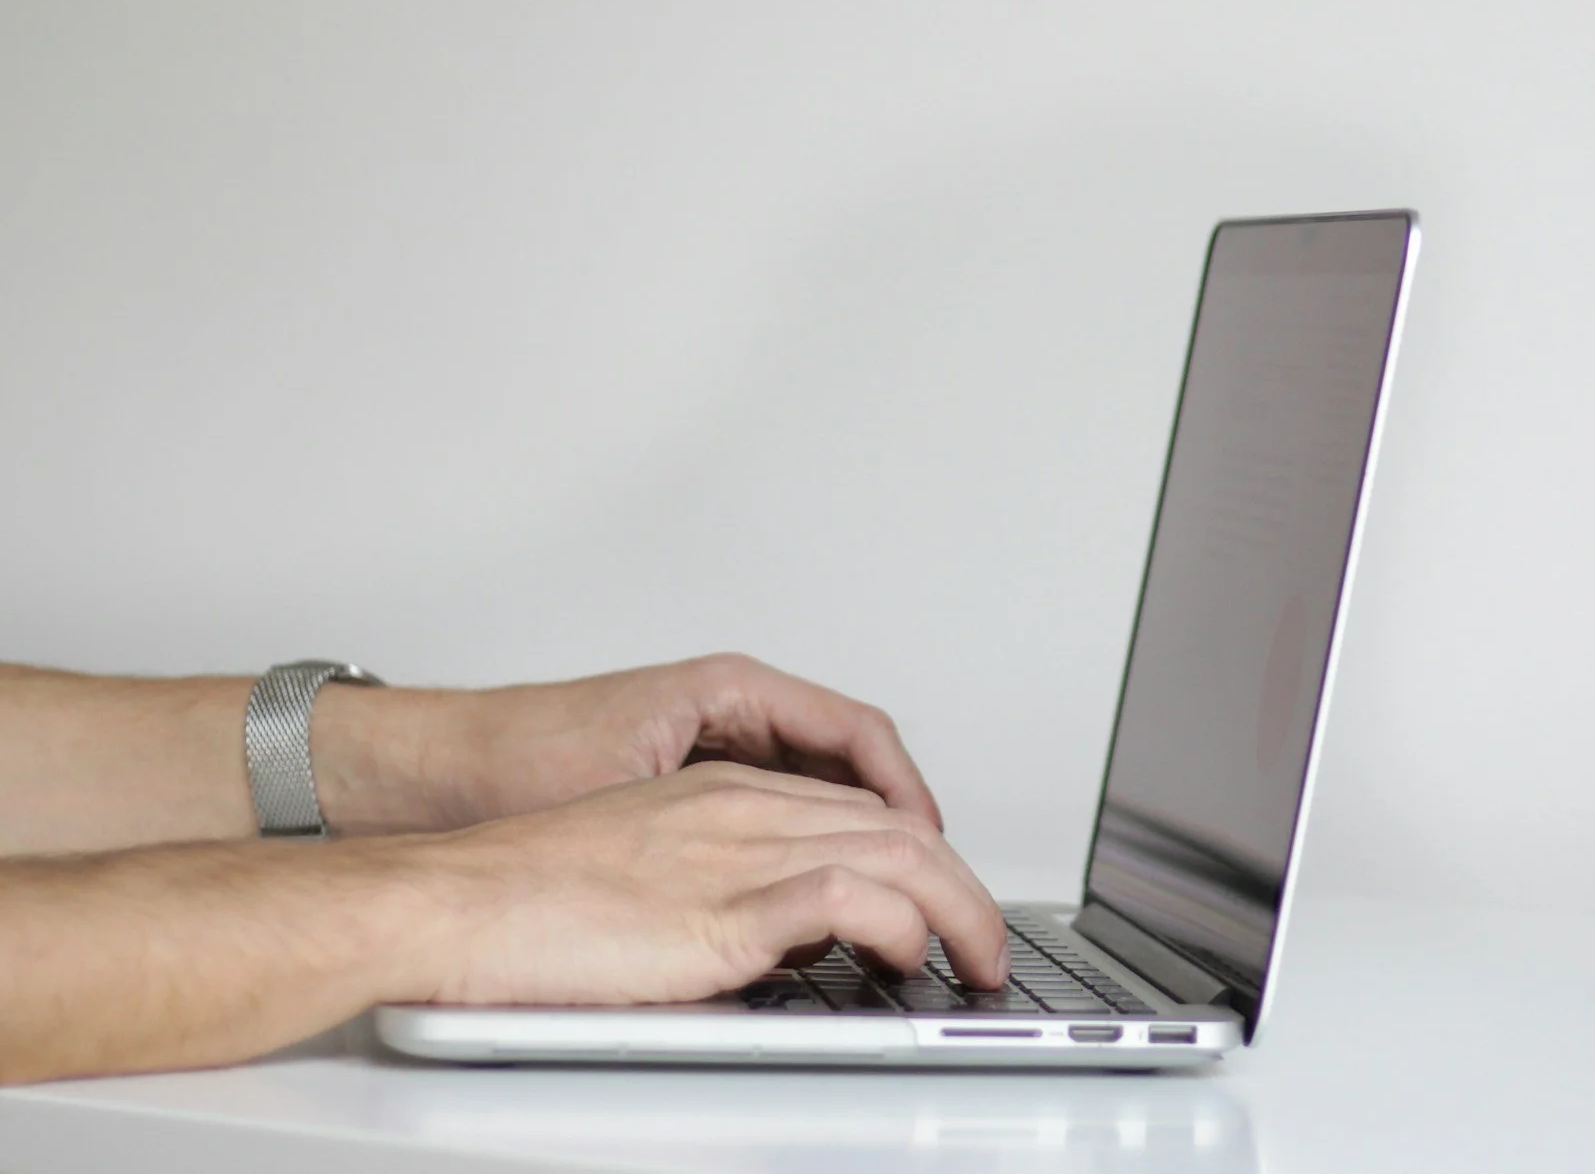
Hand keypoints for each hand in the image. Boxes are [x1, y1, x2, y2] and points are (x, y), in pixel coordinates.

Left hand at [316, 654, 943, 835]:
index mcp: (729, 689)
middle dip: (894, 816)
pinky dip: (806, 844)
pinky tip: (810, 890)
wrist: (422, 772)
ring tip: (883, 887)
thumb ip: (716, 825)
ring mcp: (710, 741)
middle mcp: (728, 707)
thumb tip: (797, 866)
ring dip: (853, 832)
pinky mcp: (687, 779)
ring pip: (815, 786)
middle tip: (927, 876)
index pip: (855, 731)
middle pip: (848, 757)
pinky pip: (775, 806)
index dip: (904, 790)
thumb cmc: (507, 760)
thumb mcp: (629, 793)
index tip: (930, 840)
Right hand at [395, 763, 1010, 1003]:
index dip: (919, 853)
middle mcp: (740, 808)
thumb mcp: (644, 879)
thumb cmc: (519, 898)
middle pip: (896, 825)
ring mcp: (734, 851)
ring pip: (895, 853)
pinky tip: (912, 956)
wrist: (449, 900)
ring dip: (957, 910)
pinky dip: (901, 924)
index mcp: (720, 792)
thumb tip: (781, 945)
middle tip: (987, 941)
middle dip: (963, 884)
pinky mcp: (719, 907)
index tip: (947, 899)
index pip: (858, 807)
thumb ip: (720, 893)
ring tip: (978, 959)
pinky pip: (846, 900)